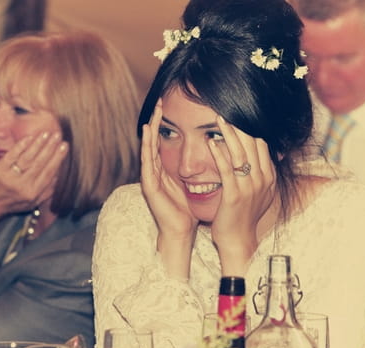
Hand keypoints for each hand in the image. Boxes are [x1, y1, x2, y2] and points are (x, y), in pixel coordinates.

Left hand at [0, 131, 68, 220]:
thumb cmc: (9, 202)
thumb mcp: (31, 203)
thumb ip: (46, 191)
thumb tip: (59, 176)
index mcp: (33, 193)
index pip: (49, 172)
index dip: (58, 158)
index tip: (64, 146)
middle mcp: (23, 186)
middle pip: (40, 163)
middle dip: (50, 147)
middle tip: (57, 136)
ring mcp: (10, 178)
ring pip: (28, 158)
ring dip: (39, 144)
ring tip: (46, 133)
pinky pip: (13, 155)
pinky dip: (22, 145)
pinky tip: (30, 137)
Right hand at [141, 101, 197, 278]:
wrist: (180, 231)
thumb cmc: (188, 210)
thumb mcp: (195, 182)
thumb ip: (199, 167)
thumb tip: (218, 150)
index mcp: (166, 169)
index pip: (165, 141)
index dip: (167, 123)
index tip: (171, 103)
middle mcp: (156, 170)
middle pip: (154, 140)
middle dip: (156, 120)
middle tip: (159, 100)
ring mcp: (150, 177)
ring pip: (148, 148)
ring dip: (149, 130)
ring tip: (152, 112)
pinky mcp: (149, 186)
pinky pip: (147, 162)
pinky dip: (146, 147)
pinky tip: (147, 133)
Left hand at [208, 116, 275, 272]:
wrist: (238, 240)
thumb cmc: (243, 216)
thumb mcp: (259, 193)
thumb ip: (260, 173)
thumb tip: (259, 155)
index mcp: (268, 177)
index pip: (262, 145)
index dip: (251, 128)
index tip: (239, 114)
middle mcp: (262, 180)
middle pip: (253, 145)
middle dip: (241, 126)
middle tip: (228, 109)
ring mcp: (249, 188)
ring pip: (240, 154)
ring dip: (230, 134)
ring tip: (220, 119)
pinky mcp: (234, 196)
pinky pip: (227, 170)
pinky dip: (219, 154)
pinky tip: (211, 143)